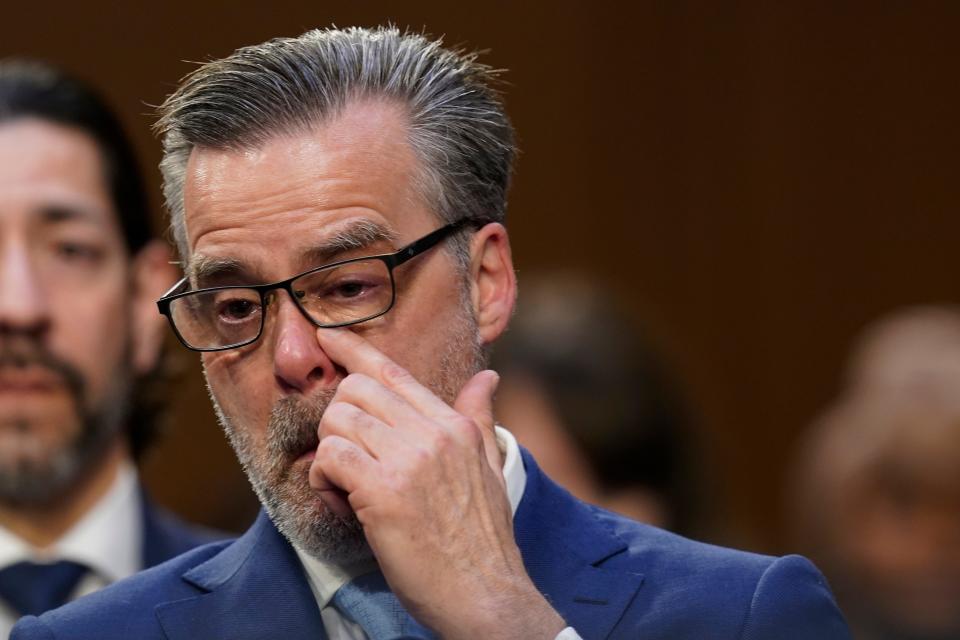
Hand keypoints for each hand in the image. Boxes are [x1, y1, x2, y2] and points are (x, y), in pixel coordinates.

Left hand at [309, 328, 565, 638]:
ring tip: (345, 488)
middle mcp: (434, 433)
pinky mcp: (385, 491)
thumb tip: (488, 378)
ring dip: (330, 455)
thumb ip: (478, 418)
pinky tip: (340, 501)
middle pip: (357, 391)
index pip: (395, 373)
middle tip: (347, 459)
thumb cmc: (482, 538)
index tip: (327, 336)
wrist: (486, 593)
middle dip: (338, 421)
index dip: (355, 350)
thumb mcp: (490, 469)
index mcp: (455, 425)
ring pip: (338, 421)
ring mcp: (410, 459)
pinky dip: (324, 480)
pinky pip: (331, 458)